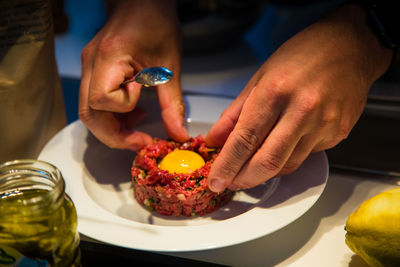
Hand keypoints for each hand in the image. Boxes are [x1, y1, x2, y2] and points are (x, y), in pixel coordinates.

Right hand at [79, 0, 187, 150]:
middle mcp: (92, 64)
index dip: (124, 109)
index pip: (102, 99)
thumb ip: (172, 103)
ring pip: (89, 111)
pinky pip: (95, 102)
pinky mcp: (94, 70)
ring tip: (138, 126)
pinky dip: (113, 114)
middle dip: (114, 135)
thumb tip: (177, 134)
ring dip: (113, 127)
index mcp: (109, 57)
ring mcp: (89, 67)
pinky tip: (133, 110)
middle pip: (88, 114)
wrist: (142, 2)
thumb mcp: (169, 65)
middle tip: (140, 142)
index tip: (144, 105)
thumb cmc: (157, 24)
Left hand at [206, 4, 392, 191]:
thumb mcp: (260, 76)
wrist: (352, 46)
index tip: (216, 180)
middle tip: (231, 182)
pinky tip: (283, 144)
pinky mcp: (337, 134)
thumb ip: (235, 113)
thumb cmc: (304, 54)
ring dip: (265, 171)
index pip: (244, 140)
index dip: (227, 165)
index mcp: (276, 92)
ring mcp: (323, 125)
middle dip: (244, 179)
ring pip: (287, 165)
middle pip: (267, 162)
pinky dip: (288, 156)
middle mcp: (302, 111)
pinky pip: (305, 156)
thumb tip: (216, 140)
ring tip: (252, 164)